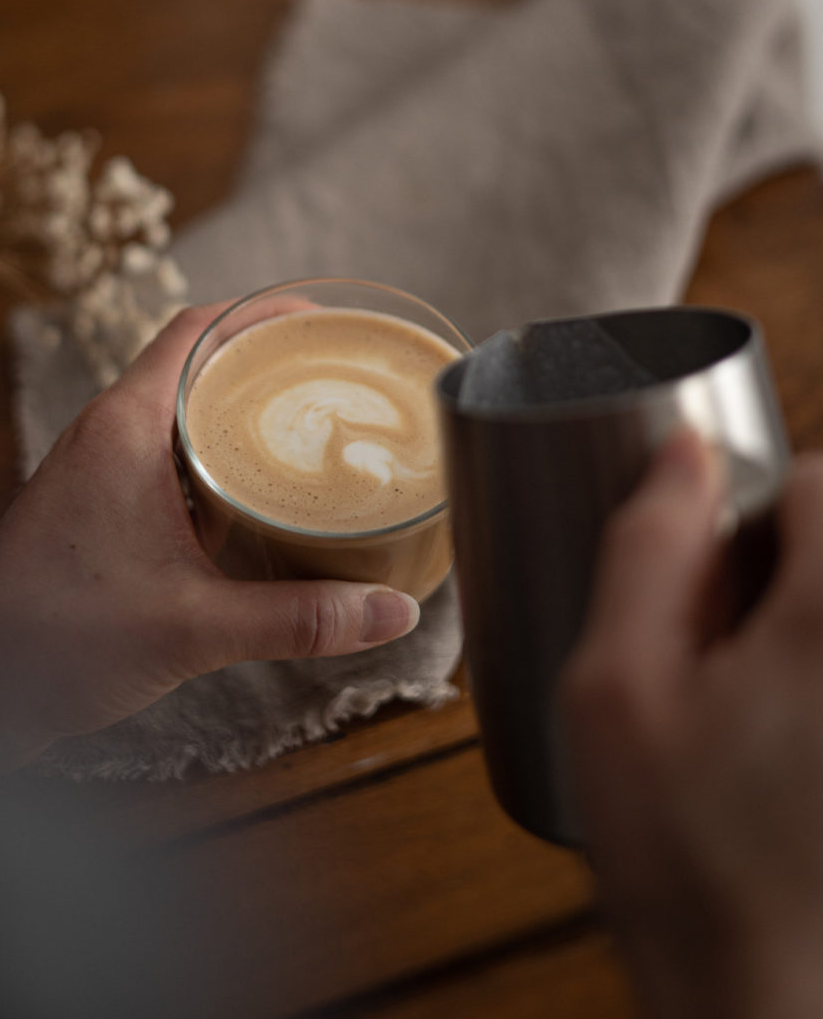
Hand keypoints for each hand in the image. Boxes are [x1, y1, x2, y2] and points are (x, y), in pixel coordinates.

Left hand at [0, 303, 419, 767]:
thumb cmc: (54, 643)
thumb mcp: (197, 627)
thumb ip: (300, 618)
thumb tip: (393, 612)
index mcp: (125, 428)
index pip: (196, 330)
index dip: (259, 313)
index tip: (318, 321)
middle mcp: (106, 434)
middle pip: (193, 364)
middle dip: (261, 365)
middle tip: (328, 378)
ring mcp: (95, 472)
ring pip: (176, 416)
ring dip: (234, 417)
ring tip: (304, 432)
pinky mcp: (92, 510)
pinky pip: (161, 461)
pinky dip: (210, 466)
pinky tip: (252, 505)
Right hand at [561, 433, 822, 1018]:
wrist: (761, 1008)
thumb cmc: (691, 868)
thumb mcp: (615, 690)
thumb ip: (648, 550)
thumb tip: (683, 453)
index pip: (818, 474)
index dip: (749, 509)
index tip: (711, 572)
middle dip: (780, 571)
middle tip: (722, 652)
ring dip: (796, 627)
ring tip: (753, 706)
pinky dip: (804, 682)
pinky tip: (785, 747)